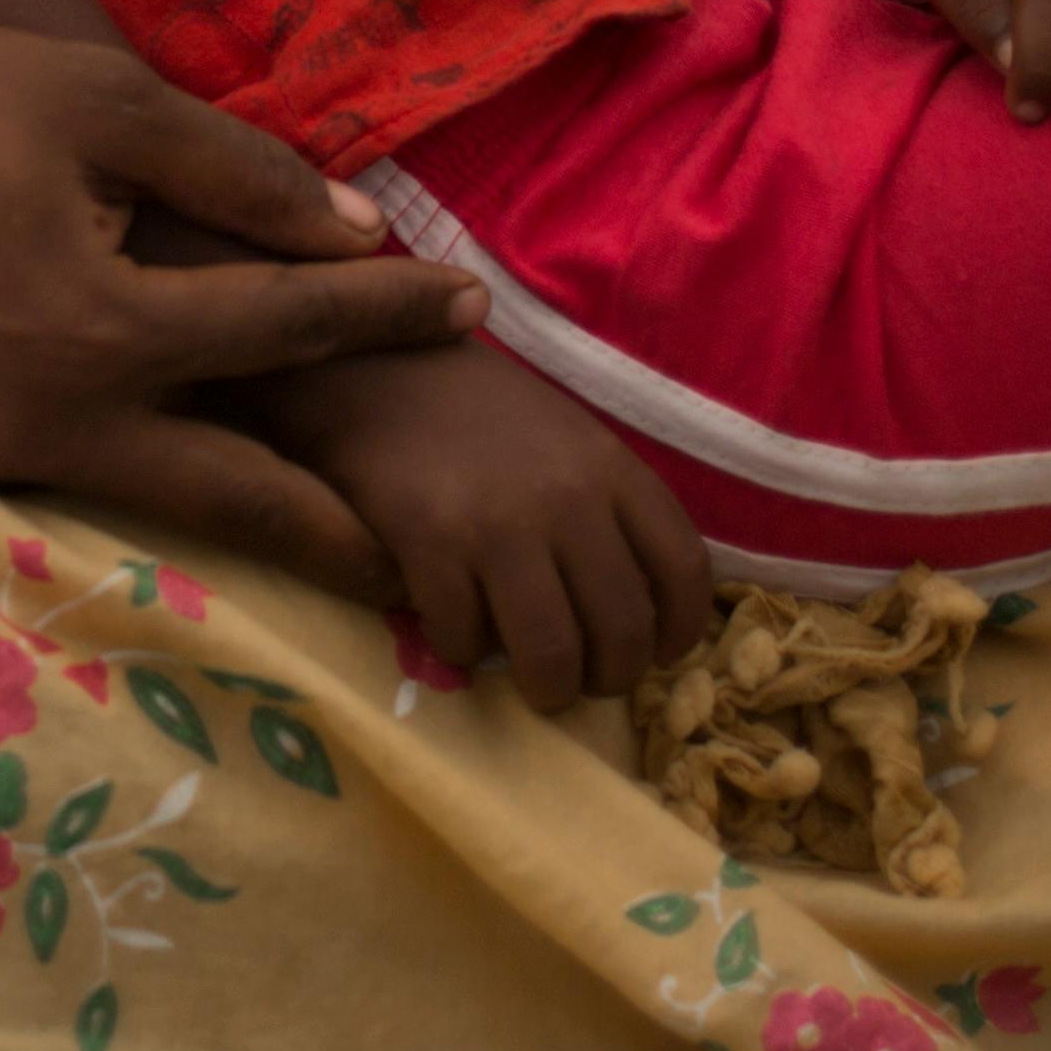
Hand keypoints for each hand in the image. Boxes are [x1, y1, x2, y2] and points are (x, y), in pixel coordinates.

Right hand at [0, 0, 484, 597]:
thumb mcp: (96, 98)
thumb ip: (236, 173)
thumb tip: (356, 236)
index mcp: (104, 327)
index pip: (288, 331)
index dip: (389, 315)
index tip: (474, 307)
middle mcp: (56, 419)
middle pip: (242, 501)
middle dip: (348, 530)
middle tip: (439, 556)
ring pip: (159, 510)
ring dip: (256, 521)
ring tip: (346, 541)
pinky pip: (79, 482)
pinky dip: (156, 487)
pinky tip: (201, 479)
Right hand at [256, 342, 714, 711]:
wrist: (368, 361)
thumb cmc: (472, 408)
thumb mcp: (564, 436)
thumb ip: (606, 505)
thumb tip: (636, 601)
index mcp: (609, 466)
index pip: (682, 569)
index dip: (679, 630)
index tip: (658, 654)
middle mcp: (566, 498)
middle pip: (623, 630)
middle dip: (608, 677)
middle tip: (583, 680)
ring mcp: (498, 523)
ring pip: (552, 655)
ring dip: (548, 689)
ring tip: (533, 685)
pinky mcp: (430, 543)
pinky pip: (465, 639)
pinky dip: (463, 652)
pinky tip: (454, 630)